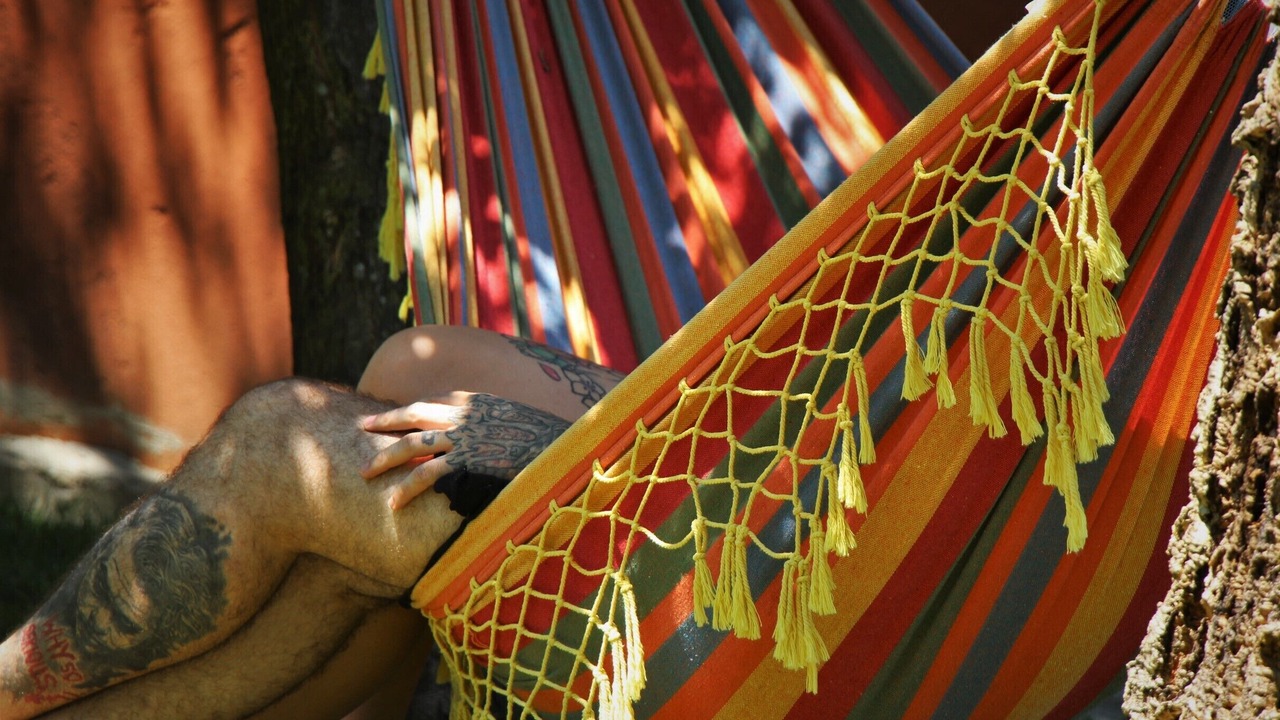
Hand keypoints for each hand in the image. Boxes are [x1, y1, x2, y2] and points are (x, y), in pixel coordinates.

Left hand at [360, 393, 570, 509]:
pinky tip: (393, 502)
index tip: (384, 417)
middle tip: (360, 430)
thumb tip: (479, 435)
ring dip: (385, 458)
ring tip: (365, 473)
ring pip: (412, 444)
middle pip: (413, 416)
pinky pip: (429, 474)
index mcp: (475, 400)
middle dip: (384, 424)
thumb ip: (490, 422)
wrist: (565, 443)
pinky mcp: (469, 460)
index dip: (404, 410)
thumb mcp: (514, 419)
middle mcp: (465, 413)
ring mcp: (466, 436)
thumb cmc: (545, 436)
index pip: (430, 402)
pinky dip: (407, 488)